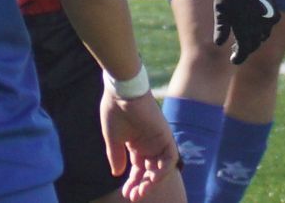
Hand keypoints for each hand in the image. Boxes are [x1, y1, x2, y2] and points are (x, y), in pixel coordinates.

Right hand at [100, 84, 183, 202]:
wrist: (122, 92)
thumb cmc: (114, 111)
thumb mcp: (113, 139)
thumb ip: (116, 156)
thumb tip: (116, 173)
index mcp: (136, 145)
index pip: (138, 170)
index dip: (133, 182)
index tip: (126, 193)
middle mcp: (149, 145)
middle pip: (150, 172)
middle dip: (142, 185)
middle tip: (134, 196)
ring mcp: (158, 141)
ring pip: (161, 168)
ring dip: (153, 182)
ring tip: (142, 190)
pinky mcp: (166, 136)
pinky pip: (170, 158)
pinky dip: (164, 170)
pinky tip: (152, 179)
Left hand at [214, 0, 278, 65]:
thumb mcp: (220, 10)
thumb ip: (221, 28)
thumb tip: (219, 44)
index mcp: (245, 27)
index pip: (244, 50)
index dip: (238, 57)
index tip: (233, 59)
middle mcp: (259, 25)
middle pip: (254, 44)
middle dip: (245, 48)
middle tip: (235, 48)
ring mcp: (268, 17)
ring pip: (263, 36)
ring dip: (255, 38)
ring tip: (244, 37)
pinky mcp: (274, 9)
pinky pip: (270, 25)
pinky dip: (263, 28)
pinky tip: (255, 25)